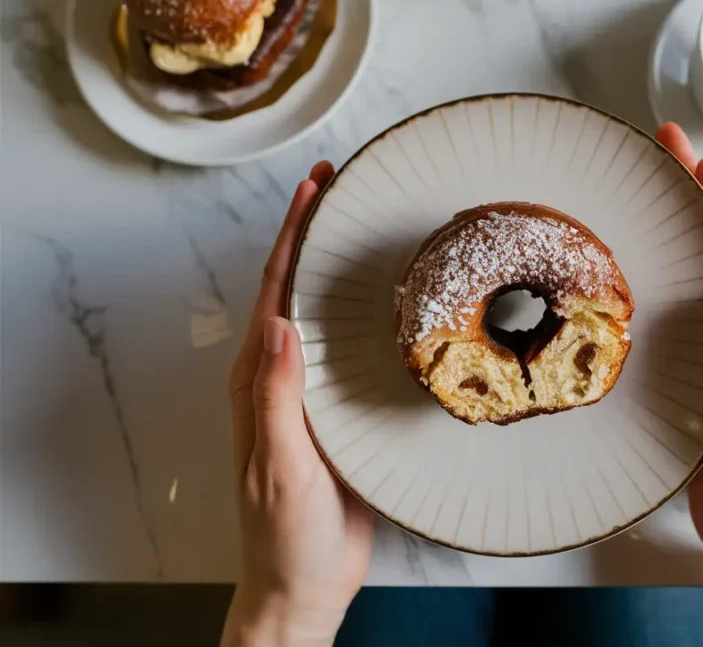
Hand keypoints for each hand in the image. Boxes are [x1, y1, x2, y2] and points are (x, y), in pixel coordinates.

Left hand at [223, 162, 373, 646]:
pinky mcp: (333, 410)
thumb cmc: (285, 535)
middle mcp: (278, 378)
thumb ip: (275, 399)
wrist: (305, 583)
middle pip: (290, 288)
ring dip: (331, 264)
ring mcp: (306, 393)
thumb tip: (280, 324)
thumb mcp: (280, 467)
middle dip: (309, 232)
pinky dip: (355, 311)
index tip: (312, 189)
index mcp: (257, 382)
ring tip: (359, 224)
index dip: (290, 236)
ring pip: (317, 312)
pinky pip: (342, 346)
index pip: (271, 292)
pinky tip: (381, 302)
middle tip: (337, 185)